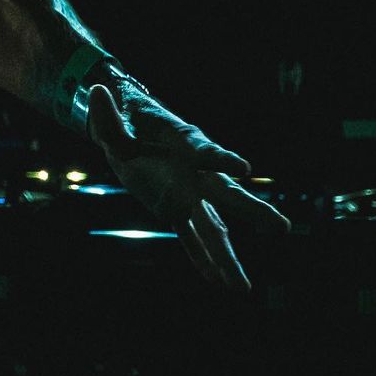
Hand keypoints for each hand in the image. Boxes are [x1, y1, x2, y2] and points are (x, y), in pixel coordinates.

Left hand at [87, 82, 290, 292]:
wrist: (132, 129)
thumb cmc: (128, 121)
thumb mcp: (113, 118)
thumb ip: (106, 113)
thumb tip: (96, 89)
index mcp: (186, 143)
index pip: (208, 152)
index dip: (223, 160)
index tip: (243, 169)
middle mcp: (195, 172)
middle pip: (225, 193)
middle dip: (251, 209)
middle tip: (280, 226)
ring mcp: (189, 194)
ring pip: (213, 226)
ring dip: (226, 255)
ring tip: (243, 286)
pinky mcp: (175, 210)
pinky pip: (191, 237)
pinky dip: (201, 258)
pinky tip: (217, 282)